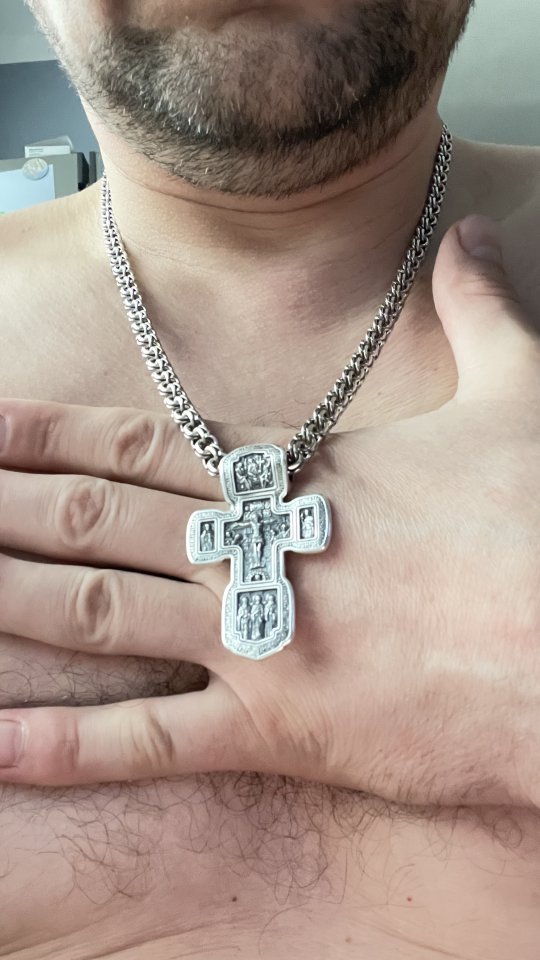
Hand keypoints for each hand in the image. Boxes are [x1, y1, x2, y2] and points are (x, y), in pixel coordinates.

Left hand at [0, 215, 537, 807]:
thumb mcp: (523, 391)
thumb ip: (480, 309)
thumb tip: (468, 236)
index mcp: (299, 477)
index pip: (140, 446)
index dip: (49, 434)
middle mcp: (256, 552)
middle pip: (95, 522)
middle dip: (4, 506)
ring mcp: (256, 643)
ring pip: (101, 614)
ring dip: (7, 597)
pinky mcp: (279, 732)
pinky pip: (152, 746)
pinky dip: (67, 749)